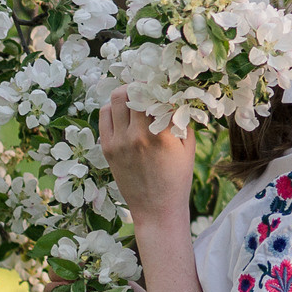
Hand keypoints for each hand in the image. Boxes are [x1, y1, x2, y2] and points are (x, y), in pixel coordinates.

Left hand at [97, 88, 196, 224]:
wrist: (156, 209)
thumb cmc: (177, 178)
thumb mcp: (187, 146)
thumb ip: (179, 118)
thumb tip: (173, 94)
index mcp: (160, 134)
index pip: (155, 93)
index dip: (159, 84)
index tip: (163, 82)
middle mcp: (136, 135)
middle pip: (131, 91)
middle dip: (140, 85)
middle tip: (147, 87)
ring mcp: (118, 142)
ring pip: (114, 100)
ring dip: (126, 94)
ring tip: (135, 98)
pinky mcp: (107, 148)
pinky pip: (104, 116)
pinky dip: (113, 109)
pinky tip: (124, 113)